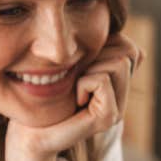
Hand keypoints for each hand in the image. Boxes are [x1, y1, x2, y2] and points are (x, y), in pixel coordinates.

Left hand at [5, 32, 140, 160]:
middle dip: (97, 55)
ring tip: (76, 88)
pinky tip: (75, 99)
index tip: (81, 65)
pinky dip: (83, 83)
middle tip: (77, 78)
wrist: (30, 131)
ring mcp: (118, 109)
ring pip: (119, 62)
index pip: (130, 47)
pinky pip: (102, 80)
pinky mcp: (108, 117)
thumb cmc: (44, 95)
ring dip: (89, 69)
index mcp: (118, 84)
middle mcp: (122, 97)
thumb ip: (94, 49)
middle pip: (128, 51)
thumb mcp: (73, 64)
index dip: (104, 45)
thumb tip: (115, 29)